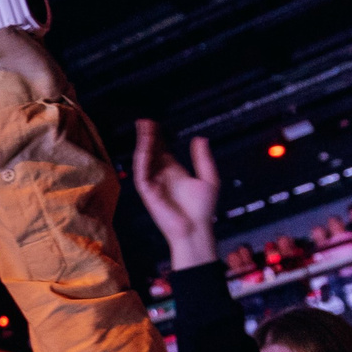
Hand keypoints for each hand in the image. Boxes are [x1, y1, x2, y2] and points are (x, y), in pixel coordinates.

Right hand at [132, 126, 220, 269]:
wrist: (197, 230)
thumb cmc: (203, 211)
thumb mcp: (209, 179)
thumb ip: (203, 159)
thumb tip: (200, 138)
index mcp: (174, 173)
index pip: (162, 151)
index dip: (158, 137)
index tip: (155, 123)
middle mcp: (161, 176)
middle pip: (151, 152)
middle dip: (147, 137)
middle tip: (145, 121)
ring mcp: (154, 184)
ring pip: (144, 160)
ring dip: (143, 144)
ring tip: (144, 129)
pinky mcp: (148, 193)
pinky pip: (142, 173)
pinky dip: (142, 159)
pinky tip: (145, 147)